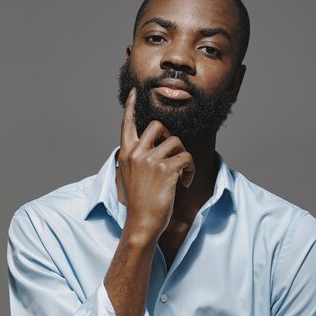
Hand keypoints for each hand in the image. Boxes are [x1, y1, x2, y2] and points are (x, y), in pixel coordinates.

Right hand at [117, 88, 194, 242]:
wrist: (142, 223)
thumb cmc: (139, 202)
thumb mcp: (130, 175)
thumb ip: (138, 157)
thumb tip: (156, 143)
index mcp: (126, 153)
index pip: (127, 123)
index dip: (130, 106)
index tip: (134, 92)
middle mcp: (136, 152)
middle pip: (158, 126)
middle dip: (170, 137)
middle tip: (173, 155)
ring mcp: (150, 159)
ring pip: (177, 142)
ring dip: (184, 158)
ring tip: (180, 175)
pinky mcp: (166, 168)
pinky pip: (186, 157)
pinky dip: (189, 169)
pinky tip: (184, 182)